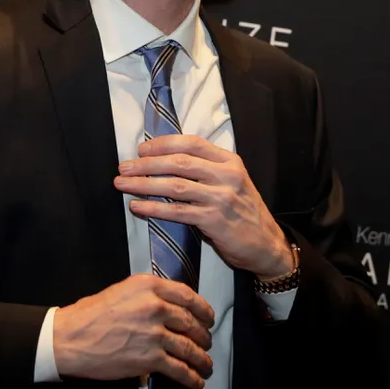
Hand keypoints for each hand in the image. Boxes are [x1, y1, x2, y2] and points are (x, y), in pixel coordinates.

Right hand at [52, 273, 215, 388]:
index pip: (188, 296)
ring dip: (202, 359)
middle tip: (207, 342)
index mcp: (149, 287)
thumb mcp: (121, 292)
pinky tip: (197, 383)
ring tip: (206, 365)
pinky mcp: (151, 359)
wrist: (70, 339)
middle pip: (191, 322)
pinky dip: (191, 378)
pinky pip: (179, 369)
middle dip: (203, 336)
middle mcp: (156, 307)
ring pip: (189, 347)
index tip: (208, 318)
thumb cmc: (90, 314)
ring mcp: (155, 334)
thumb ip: (147, 295)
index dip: (203, 309)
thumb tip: (168, 307)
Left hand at [114, 134, 293, 279]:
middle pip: (179, 162)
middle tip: (124, 167)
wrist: (267, 245)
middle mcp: (227, 176)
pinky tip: (137, 206)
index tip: (142, 149)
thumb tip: (165, 163)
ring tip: (122, 185)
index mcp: (230, 162)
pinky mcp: (214, 220)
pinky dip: (153, 208)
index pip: (192, 143)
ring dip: (144, 184)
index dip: (163, 144)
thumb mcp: (232, 183)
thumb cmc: (243, 213)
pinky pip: (177, 212)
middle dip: (146, 164)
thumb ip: (207, 172)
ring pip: (174, 185)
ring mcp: (221, 197)